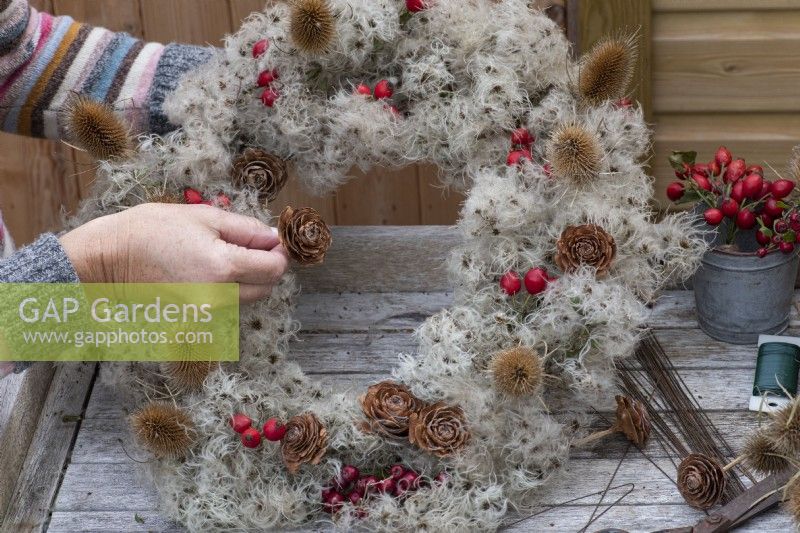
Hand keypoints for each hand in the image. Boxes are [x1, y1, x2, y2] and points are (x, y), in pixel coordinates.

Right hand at [59, 204, 288, 302]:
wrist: (107, 259)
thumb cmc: (151, 230)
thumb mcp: (203, 216)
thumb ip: (245, 228)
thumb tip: (273, 237)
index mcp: (224, 267)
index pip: (274, 268)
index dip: (280, 253)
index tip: (273, 241)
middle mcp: (220, 296)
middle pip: (266, 287)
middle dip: (267, 267)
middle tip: (252, 245)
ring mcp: (206, 310)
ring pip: (248, 298)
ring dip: (249, 279)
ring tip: (224, 254)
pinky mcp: (194, 317)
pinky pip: (226, 305)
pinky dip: (228, 289)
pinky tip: (207, 270)